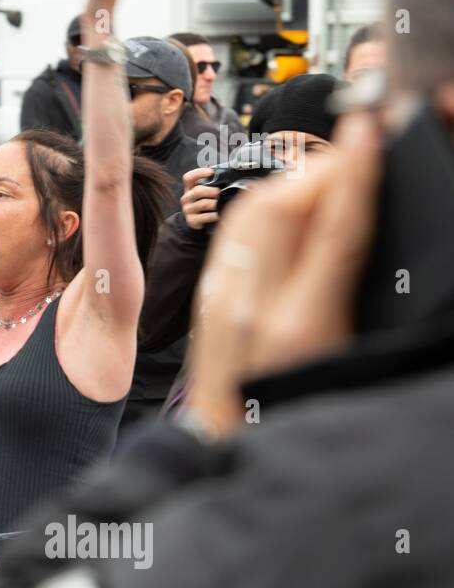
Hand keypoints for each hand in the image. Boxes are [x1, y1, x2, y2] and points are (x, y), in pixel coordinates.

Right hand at [180, 166, 220, 230]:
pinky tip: (220, 214)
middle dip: (212, 191)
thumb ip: (213, 184)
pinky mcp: (191, 220)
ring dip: (215, 203)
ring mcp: (188, 209)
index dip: (198, 173)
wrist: (200, 221)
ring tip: (223, 204)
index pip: (188, 178)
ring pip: (202, 204)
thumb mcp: (207, 191)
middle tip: (221, 193)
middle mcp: (186, 198)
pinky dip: (214, 215)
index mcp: (189, 187)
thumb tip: (230, 176)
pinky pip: (204, 217)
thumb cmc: (207, 202)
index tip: (211, 172)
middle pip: (197, 191)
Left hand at [186, 111, 383, 437]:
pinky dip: (265, 205)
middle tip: (363, 143)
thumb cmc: (306, 424)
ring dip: (293, 179)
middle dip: (324, 164)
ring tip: (332, 168)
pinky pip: (233, 233)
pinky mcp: (207, 303)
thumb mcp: (351, 368)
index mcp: (301, 329)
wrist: (229, 463)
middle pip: (285, 204)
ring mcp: (221, 303)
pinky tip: (290, 202)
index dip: (356, 169)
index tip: (372, 124)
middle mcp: (253, 308)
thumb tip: (379, 247)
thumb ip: (366, 302)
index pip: (333, 226)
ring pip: (252, 210)